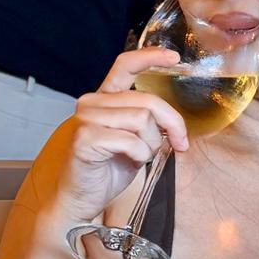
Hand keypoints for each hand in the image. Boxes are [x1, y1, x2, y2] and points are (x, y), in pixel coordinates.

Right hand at [55, 47, 189, 221]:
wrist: (78, 201)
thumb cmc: (105, 172)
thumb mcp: (135, 143)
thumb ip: (149, 125)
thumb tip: (175, 125)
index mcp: (104, 99)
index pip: (125, 66)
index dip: (151, 57)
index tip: (175, 59)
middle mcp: (93, 103)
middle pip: (147, 101)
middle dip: (172, 124)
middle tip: (180, 144)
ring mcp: (87, 118)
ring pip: (142, 120)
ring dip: (152, 144)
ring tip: (139, 157)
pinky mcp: (86, 137)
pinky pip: (131, 140)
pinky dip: (138, 155)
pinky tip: (127, 162)